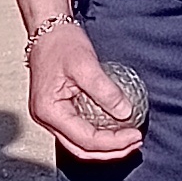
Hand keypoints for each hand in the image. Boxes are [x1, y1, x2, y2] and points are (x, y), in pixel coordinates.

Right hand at [24, 17, 143, 159]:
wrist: (48, 29)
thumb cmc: (61, 43)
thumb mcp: (86, 64)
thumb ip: (105, 91)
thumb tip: (125, 112)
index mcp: (49, 111)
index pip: (86, 138)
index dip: (114, 142)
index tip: (136, 134)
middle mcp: (45, 119)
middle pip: (81, 148)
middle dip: (111, 151)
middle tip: (135, 142)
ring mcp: (49, 117)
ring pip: (79, 144)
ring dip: (105, 147)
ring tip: (128, 140)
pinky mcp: (57, 112)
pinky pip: (78, 131)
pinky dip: (97, 135)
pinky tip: (114, 129)